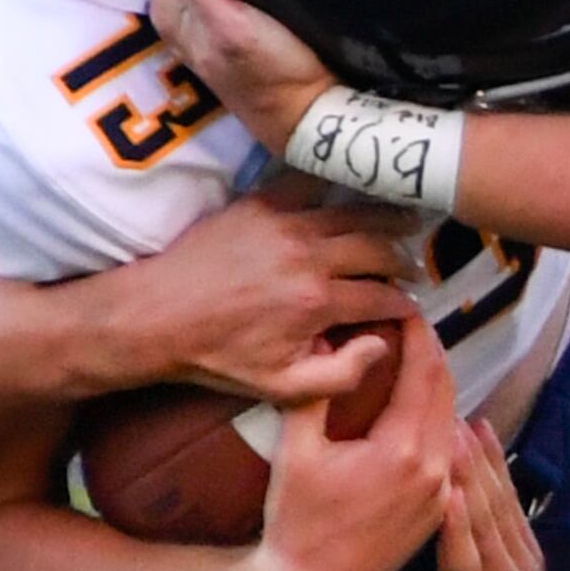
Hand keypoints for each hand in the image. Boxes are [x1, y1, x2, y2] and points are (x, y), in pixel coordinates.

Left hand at [119, 183, 418, 402]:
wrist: (155, 316)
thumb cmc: (217, 356)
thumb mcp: (281, 387)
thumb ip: (342, 373)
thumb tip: (382, 344)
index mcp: (317, 302)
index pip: (382, 296)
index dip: (405, 304)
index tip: (412, 308)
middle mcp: (308, 256)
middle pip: (378, 246)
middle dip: (404, 258)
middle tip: (414, 266)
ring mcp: (285, 223)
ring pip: (353, 211)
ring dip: (385, 217)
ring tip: (407, 220)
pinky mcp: (260, 203)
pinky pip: (310, 183)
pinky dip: (337, 186)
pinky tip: (352, 191)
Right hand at [249, 317, 460, 570]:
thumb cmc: (294, 521)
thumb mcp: (296, 450)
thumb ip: (316, 390)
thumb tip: (326, 339)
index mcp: (405, 449)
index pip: (425, 372)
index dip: (417, 334)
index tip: (405, 308)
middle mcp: (436, 469)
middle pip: (447, 391)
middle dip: (430, 354)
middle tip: (410, 325)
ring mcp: (442, 493)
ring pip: (452, 422)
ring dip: (436, 387)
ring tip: (412, 359)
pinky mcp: (438, 511)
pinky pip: (450, 452)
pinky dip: (437, 422)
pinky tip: (416, 409)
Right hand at [388, 415, 554, 570]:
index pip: (464, 559)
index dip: (455, 522)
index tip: (440, 481)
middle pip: (486, 519)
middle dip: (465, 470)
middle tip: (442, 424)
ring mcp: (524, 564)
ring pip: (502, 503)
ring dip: (483, 459)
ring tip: (460, 417)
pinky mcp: (531, 553)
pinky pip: (514, 504)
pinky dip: (500, 468)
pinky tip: (486, 436)